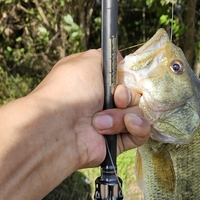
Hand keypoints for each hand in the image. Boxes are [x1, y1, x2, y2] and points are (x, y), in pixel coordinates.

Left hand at [28, 49, 148, 169]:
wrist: (59, 127)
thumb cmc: (70, 90)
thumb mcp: (88, 61)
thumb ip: (109, 57)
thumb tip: (121, 61)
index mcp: (96, 82)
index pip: (126, 77)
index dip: (128, 78)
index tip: (120, 81)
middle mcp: (102, 101)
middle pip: (134, 95)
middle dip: (127, 97)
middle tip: (115, 100)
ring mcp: (111, 123)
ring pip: (138, 114)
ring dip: (123, 115)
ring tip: (101, 122)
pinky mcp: (117, 142)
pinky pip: (140, 133)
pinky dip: (137, 128)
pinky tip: (128, 125)